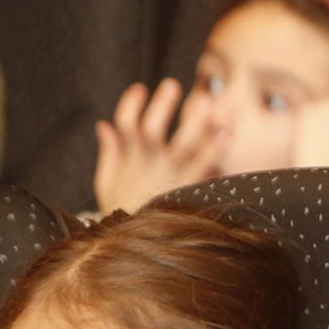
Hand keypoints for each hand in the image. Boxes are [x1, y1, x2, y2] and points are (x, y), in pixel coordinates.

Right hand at [92, 80, 226, 214]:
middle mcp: (151, 164)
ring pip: (182, 145)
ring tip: (206, 100)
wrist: (136, 244)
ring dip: (194, 122)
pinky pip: (205, 167)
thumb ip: (110, 152)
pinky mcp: (190, 187)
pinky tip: (225, 133)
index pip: (125, 126)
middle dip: (162, 106)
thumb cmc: (124, 208)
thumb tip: (104, 124)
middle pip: (153, 131)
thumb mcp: (108, 183)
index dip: (130, 106)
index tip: (140, 87)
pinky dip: (214, 150)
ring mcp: (172, 175)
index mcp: (130, 159)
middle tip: (172, 85)